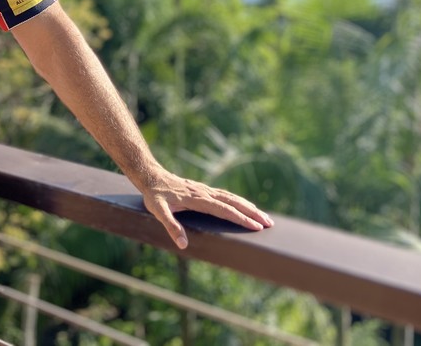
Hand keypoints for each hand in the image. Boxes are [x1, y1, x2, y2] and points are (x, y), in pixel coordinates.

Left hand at [138, 169, 273, 248]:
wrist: (151, 176)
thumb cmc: (154, 195)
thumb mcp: (157, 211)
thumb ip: (170, 226)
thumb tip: (183, 244)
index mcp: (197, 199)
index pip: (224, 210)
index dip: (240, 218)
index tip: (256, 226)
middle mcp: (205, 193)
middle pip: (233, 202)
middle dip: (252, 212)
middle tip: (269, 223)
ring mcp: (205, 190)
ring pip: (231, 197)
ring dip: (248, 206)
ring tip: (263, 216)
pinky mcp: (203, 189)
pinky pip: (225, 195)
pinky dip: (238, 201)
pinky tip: (244, 205)